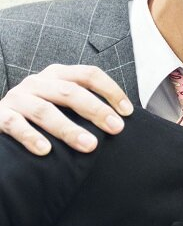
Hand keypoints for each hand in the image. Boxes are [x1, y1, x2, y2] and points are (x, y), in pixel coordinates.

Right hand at [0, 65, 133, 154]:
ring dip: (69, 129)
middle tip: (116, 129)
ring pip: (45, 110)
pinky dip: (30, 136)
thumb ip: (83, 107)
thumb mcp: (61, 105)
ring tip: (90, 145)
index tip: (127, 112)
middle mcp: (37, 82)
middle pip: (70, 91)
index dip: (110, 90)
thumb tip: (120, 121)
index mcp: (56, 75)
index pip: (88, 74)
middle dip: (96, 110)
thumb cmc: (38, 117)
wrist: (0, 122)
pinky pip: (15, 124)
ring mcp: (17, 98)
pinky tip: (45, 150)